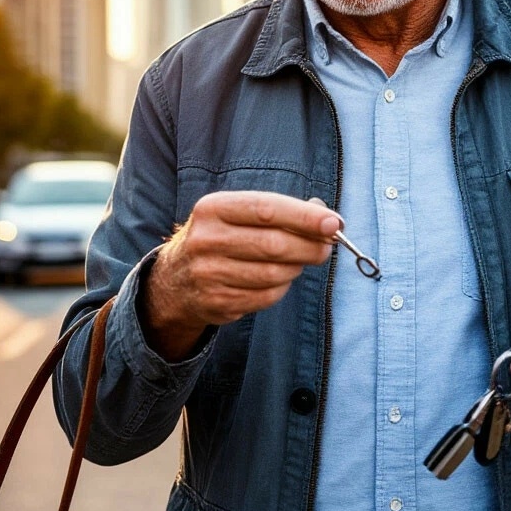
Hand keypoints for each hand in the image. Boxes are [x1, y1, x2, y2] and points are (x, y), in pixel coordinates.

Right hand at [141, 191, 340, 359]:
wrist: (175, 279)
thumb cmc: (222, 238)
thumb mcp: (240, 214)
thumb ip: (282, 211)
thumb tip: (327, 218)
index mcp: (214, 208)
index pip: (267, 209)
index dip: (304, 217)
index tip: (334, 223)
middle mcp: (206, 239)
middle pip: (274, 244)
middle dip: (310, 246)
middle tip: (327, 247)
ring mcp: (208, 274)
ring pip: (274, 274)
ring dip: (296, 268)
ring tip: (298, 261)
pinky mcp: (217, 302)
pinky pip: (266, 296)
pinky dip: (281, 288)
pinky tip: (277, 279)